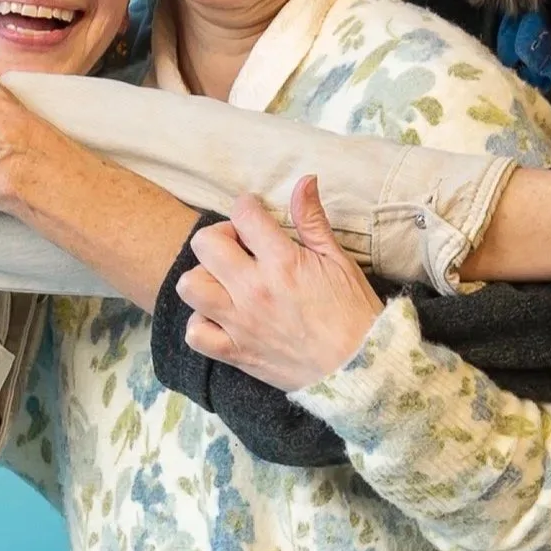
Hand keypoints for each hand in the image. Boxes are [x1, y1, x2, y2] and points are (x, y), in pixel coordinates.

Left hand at [176, 178, 384, 389]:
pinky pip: (195, 333)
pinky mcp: (236, 353)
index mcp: (283, 262)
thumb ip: (314, 220)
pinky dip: (201, 323)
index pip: (243, 214)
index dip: (247, 207)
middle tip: (239, 247)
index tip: (254, 215)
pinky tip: (221, 317)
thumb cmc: (355, 315)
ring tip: (225, 281)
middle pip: (205, 244)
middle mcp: (254, 290)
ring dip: (203, 278)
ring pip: (190, 286)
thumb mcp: (340, 261)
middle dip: (219, 237)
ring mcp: (240, 323)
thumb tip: (305, 180)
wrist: (361, 370)